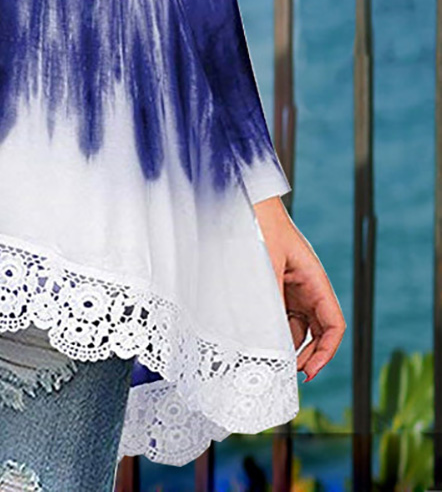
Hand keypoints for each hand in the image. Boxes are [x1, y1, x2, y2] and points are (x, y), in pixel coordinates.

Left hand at [253, 196, 345, 382]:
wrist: (240, 200)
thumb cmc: (257, 225)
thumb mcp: (264, 264)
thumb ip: (268, 298)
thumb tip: (267, 336)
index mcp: (314, 279)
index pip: (333, 324)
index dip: (326, 352)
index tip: (309, 371)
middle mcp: (305, 284)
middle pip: (317, 329)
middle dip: (307, 354)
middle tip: (287, 372)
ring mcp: (288, 284)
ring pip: (296, 324)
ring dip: (287, 343)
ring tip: (269, 360)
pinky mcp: (271, 283)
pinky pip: (278, 312)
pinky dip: (273, 328)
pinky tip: (258, 339)